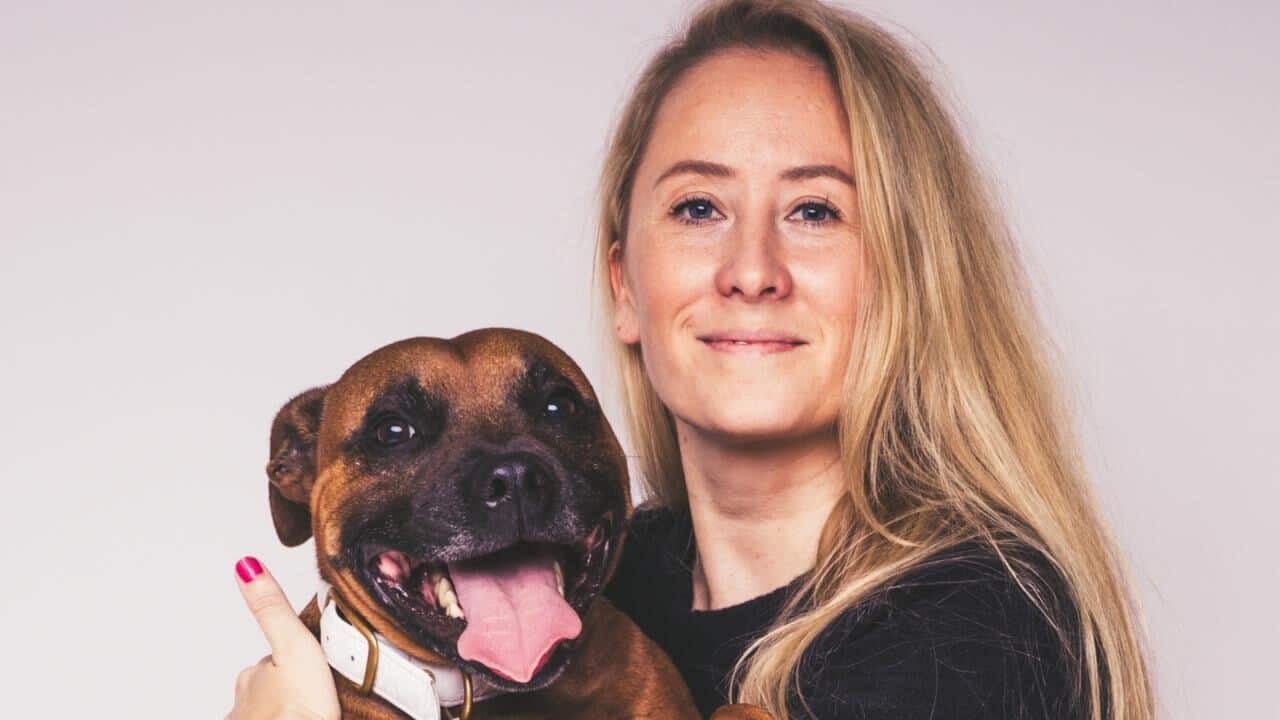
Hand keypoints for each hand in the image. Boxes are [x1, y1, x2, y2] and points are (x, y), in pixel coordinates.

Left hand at [226, 556, 340, 719]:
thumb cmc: (299, 709)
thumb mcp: (294, 646)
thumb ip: (272, 609)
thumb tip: (246, 565)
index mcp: (254, 675)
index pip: (273, 660)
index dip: (295, 660)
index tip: (312, 666)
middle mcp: (246, 703)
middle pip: (270, 688)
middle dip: (290, 689)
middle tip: (318, 693)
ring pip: (272, 713)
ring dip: (289, 711)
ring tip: (314, 710)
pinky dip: (289, 719)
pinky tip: (308, 718)